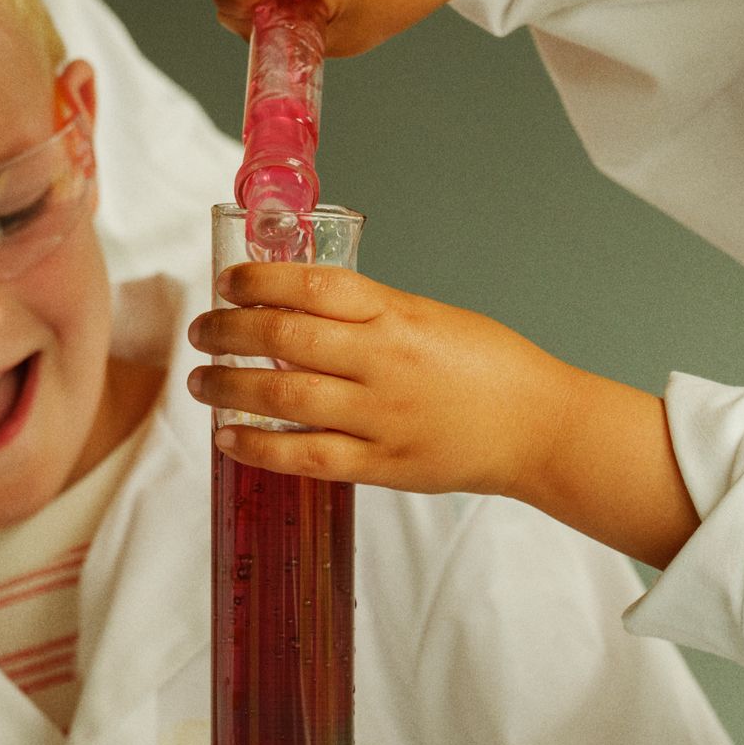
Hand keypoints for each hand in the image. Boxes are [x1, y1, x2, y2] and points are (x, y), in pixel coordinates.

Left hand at [186, 267, 699, 566]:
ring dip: (230, 385)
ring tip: (202, 379)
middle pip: (284, 337)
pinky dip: (260, 446)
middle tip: (204, 330)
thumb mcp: (430, 317)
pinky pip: (306, 455)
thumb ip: (369, 313)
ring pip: (284, 396)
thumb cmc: (491, 368)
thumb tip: (297, 303)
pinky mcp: (384, 465)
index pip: (312, 285)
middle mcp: (385, 363)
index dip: (259, 279)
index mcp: (398, 316)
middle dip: (229, 330)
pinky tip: (229, 436)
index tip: (229, 281)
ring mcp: (382, 417)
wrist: (541, 427)